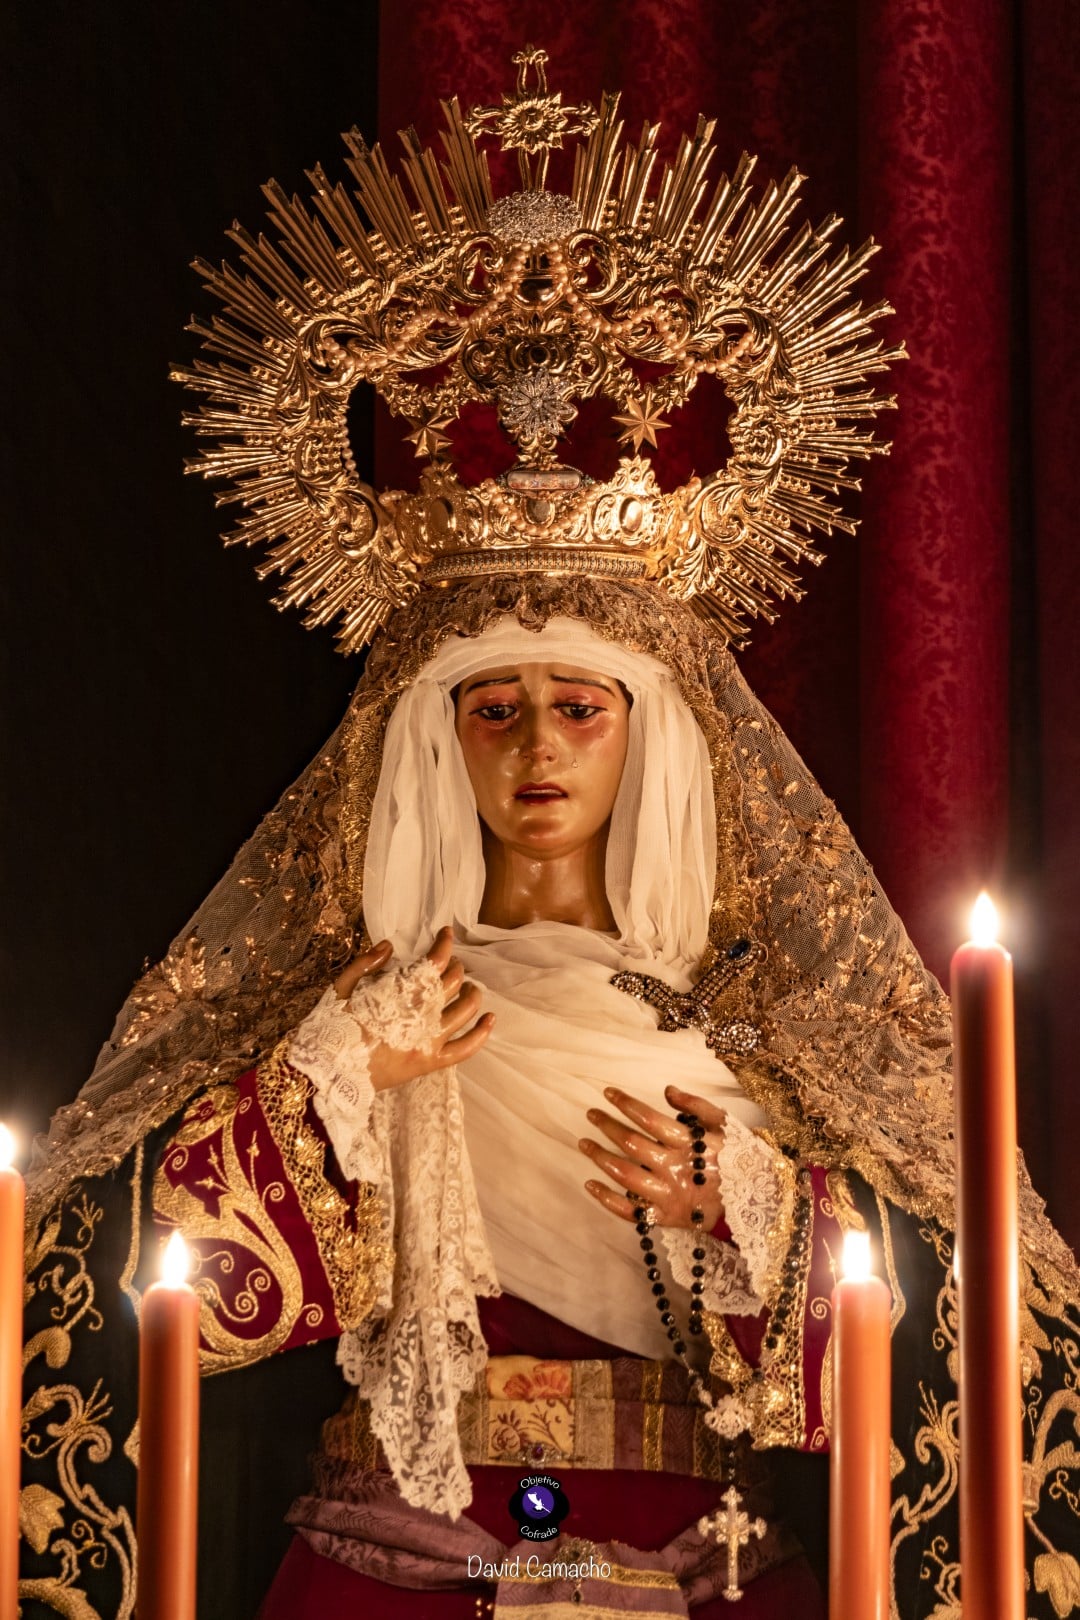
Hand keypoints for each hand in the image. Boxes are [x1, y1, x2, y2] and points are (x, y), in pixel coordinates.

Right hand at [332, 926, 493, 1091]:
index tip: (446, 934)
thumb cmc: (332, 1028)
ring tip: (468, 987)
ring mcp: (429, 1041)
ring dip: (471, 993)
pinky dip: (481, 1033)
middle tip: (450, 964)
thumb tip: (390, 946)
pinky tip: (490, 1019)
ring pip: (465, 1010)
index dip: (444, 944)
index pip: (435, 962)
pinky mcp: (430, 1063)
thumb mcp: (341, 987)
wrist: (328, 1074)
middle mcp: (421, 1015)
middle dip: (455, 967)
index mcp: (400, 994)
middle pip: (453, 982)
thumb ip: (366, 964)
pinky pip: (465, 1049)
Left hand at [578, 1084, 727, 1229]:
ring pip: (626, 1176)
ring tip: (584, 1144)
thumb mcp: (725, 1125)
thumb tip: (667, 1090)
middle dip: (607, 1127)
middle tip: (590, 1114)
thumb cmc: (740, 1158)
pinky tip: (590, 1185)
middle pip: (632, 1145)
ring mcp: (668, 1196)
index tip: (607, 1092)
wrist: (758, 1201)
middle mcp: (675, 1169)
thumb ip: (696, 1106)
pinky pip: (631, 1212)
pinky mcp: (665, 1218)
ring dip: (601, 1158)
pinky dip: (608, 1200)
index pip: (649, 1119)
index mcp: (689, 1143)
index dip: (625, 1104)